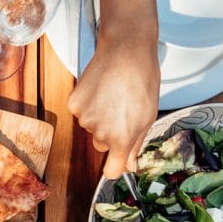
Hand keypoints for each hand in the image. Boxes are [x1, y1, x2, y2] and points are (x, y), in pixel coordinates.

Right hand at [68, 30, 159, 178]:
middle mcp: (100, 133)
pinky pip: (81, 113)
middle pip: (102, 145)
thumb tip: (130, 166)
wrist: (126, 49)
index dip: (116, 167)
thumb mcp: (148, 115)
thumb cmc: (143, 80)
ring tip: (113, 95)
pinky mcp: (74, 104)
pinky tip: (101, 89)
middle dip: (111, 134)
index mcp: (121, 138)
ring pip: (92, 128)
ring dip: (100, 116)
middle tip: (123, 110)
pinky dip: (89, 104)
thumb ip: (136, 144)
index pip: (111, 171)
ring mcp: (84, 118)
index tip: (120, 161)